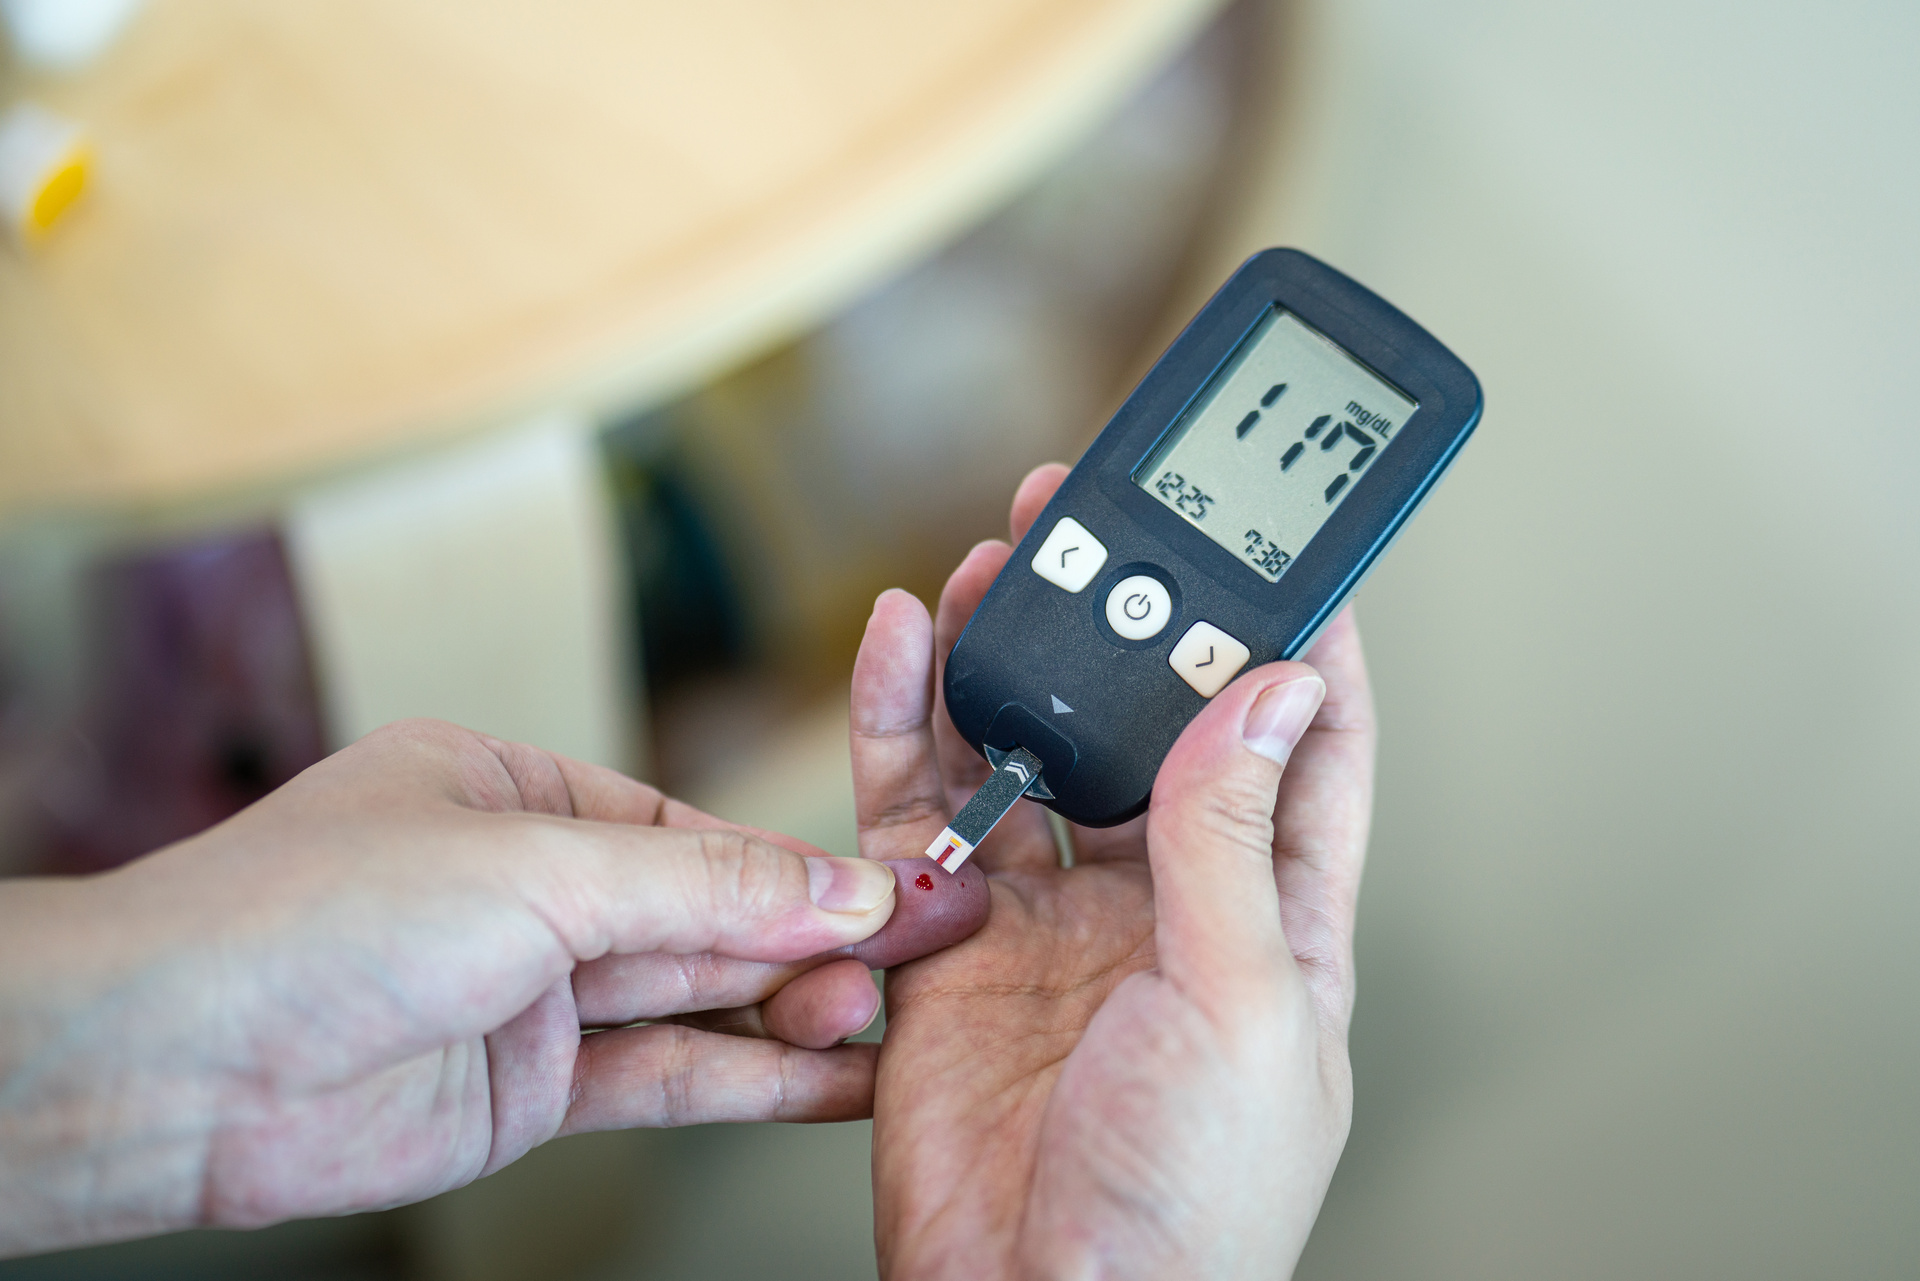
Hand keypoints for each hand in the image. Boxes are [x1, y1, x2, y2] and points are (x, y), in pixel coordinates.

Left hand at [0, 720, 983, 1256]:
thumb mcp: (539, 869)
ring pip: (694, 1000)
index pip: (695, 831)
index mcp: (517, 791)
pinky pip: (663, 1078)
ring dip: (793, 1014)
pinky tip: (826, 1081)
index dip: (799, 869)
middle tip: (920, 959)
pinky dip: (745, 1082)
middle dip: (812, 942)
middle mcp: (530, 889)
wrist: (177, 1064)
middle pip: (706, 916)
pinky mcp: (530, 1088)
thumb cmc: (310, 917)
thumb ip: (703, 890)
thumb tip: (838, 890)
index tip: (897, 890)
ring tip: (893, 1023)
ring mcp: (532, 993)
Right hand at [853, 464, 1375, 1278]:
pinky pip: (921, 807)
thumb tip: (1266, 693)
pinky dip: (904, 722)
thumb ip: (1233, 842)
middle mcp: (1162, 905)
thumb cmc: (1187, 1211)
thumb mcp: (1243, 1004)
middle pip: (1150, 726)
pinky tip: (906, 646)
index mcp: (1273, 921)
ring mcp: (1050, 920)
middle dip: (1130, 622)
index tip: (1288, 553)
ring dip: (1017, 652)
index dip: (1303, 648)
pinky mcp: (948, 941)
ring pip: (1029, 746)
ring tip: (1001, 561)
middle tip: (1102, 522)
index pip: (1307, 752)